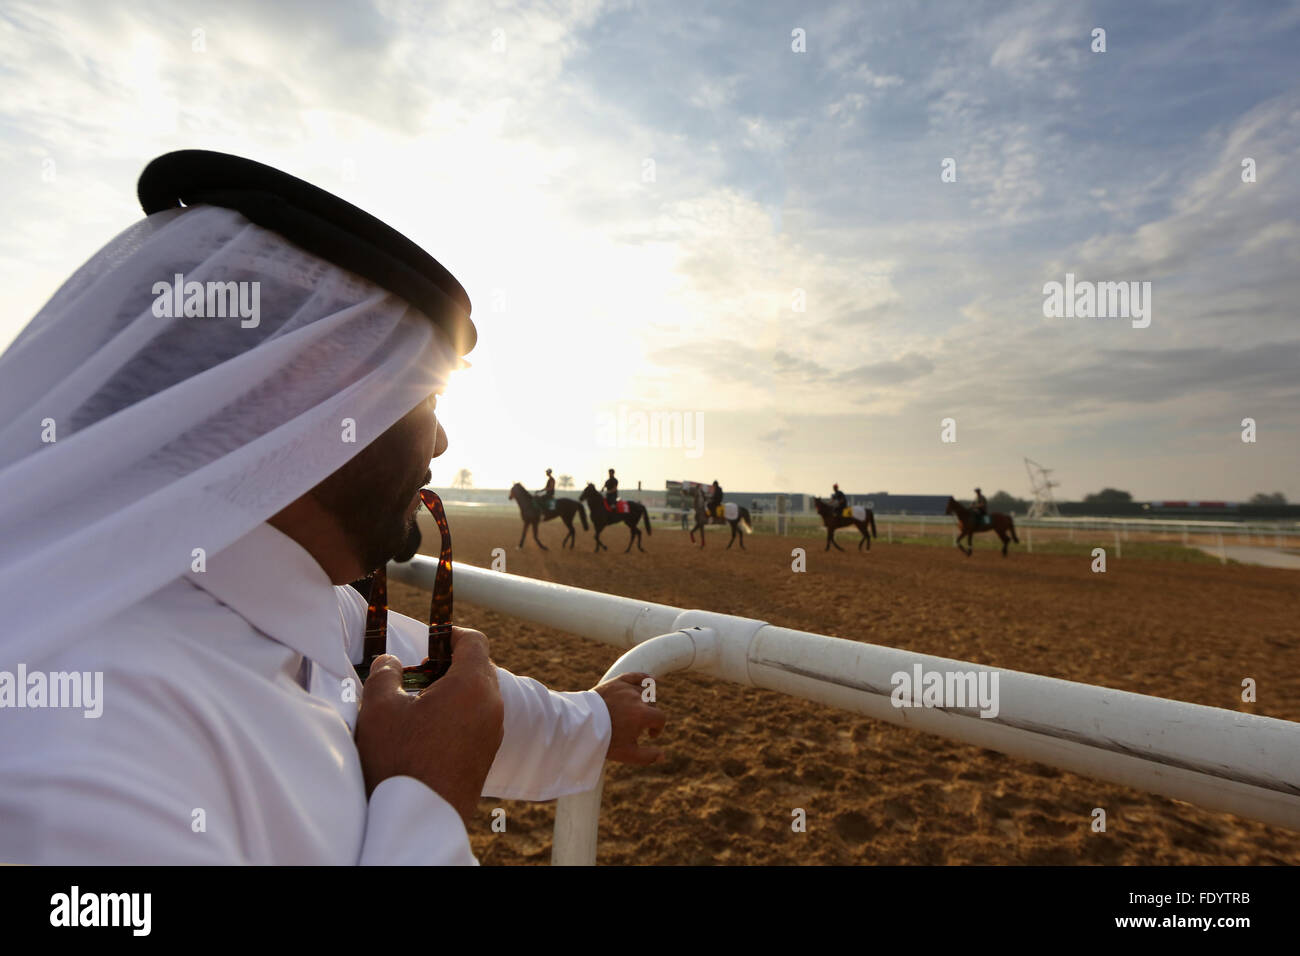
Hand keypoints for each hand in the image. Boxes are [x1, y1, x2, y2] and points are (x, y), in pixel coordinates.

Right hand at [354, 627, 503, 827]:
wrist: (418, 819)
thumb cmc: (399, 760)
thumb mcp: (379, 709)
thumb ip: (384, 675)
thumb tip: (389, 662)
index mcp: (472, 686)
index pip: (473, 642)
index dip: (450, 634)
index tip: (429, 639)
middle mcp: (491, 706)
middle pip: (478, 668)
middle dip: (448, 664)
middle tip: (415, 673)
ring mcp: (492, 733)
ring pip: (478, 696)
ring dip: (452, 691)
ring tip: (416, 704)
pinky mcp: (486, 756)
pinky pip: (477, 720)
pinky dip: (457, 714)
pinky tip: (425, 730)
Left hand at [592, 672, 665, 764]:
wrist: (581, 725)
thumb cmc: (605, 741)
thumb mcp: (627, 754)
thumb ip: (648, 757)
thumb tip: (663, 756)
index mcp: (643, 715)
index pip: (660, 718)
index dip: (657, 728)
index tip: (649, 734)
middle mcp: (637, 699)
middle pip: (652, 704)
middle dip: (649, 715)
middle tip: (637, 725)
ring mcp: (626, 689)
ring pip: (644, 692)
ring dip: (644, 701)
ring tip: (636, 710)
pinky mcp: (616, 683)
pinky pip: (635, 676)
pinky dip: (644, 678)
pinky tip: (652, 680)